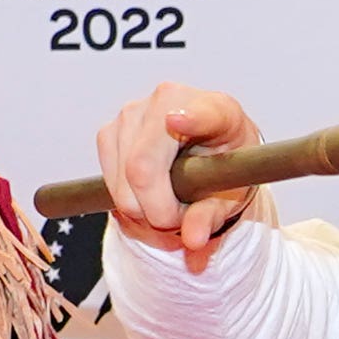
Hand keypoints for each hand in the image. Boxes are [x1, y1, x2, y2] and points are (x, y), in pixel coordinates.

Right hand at [97, 78, 265, 260]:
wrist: (207, 152)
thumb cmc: (223, 167)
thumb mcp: (230, 195)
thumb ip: (211, 217)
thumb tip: (192, 239)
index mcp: (218, 110)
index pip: (204, 113)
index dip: (191, 119)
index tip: (175, 122)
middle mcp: (169, 100)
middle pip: (143, 166)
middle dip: (157, 210)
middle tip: (177, 220)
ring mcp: (133, 112)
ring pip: (123, 180)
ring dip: (142, 209)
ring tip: (166, 205)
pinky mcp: (109, 130)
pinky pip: (109, 182)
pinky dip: (126, 202)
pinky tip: (146, 196)